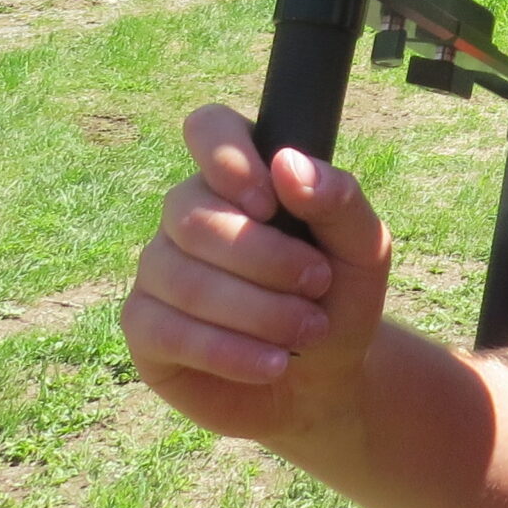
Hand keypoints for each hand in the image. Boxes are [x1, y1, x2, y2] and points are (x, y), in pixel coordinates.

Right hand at [122, 103, 393, 449]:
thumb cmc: (340, 299)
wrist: (326, 380)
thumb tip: (288, 163)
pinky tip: (272, 364)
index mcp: (242, 176)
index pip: (208, 128)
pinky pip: (167, 329)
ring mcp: (159, 268)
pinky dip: (228, 350)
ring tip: (307, 333)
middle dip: (266, 259)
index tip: (269, 204)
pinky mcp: (144, 327)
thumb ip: (339, 199)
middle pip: (195, 215)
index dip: (227, 157)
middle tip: (318, 285)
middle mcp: (189, 213)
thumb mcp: (364, 249)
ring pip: (181, 276)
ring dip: (257, 311)